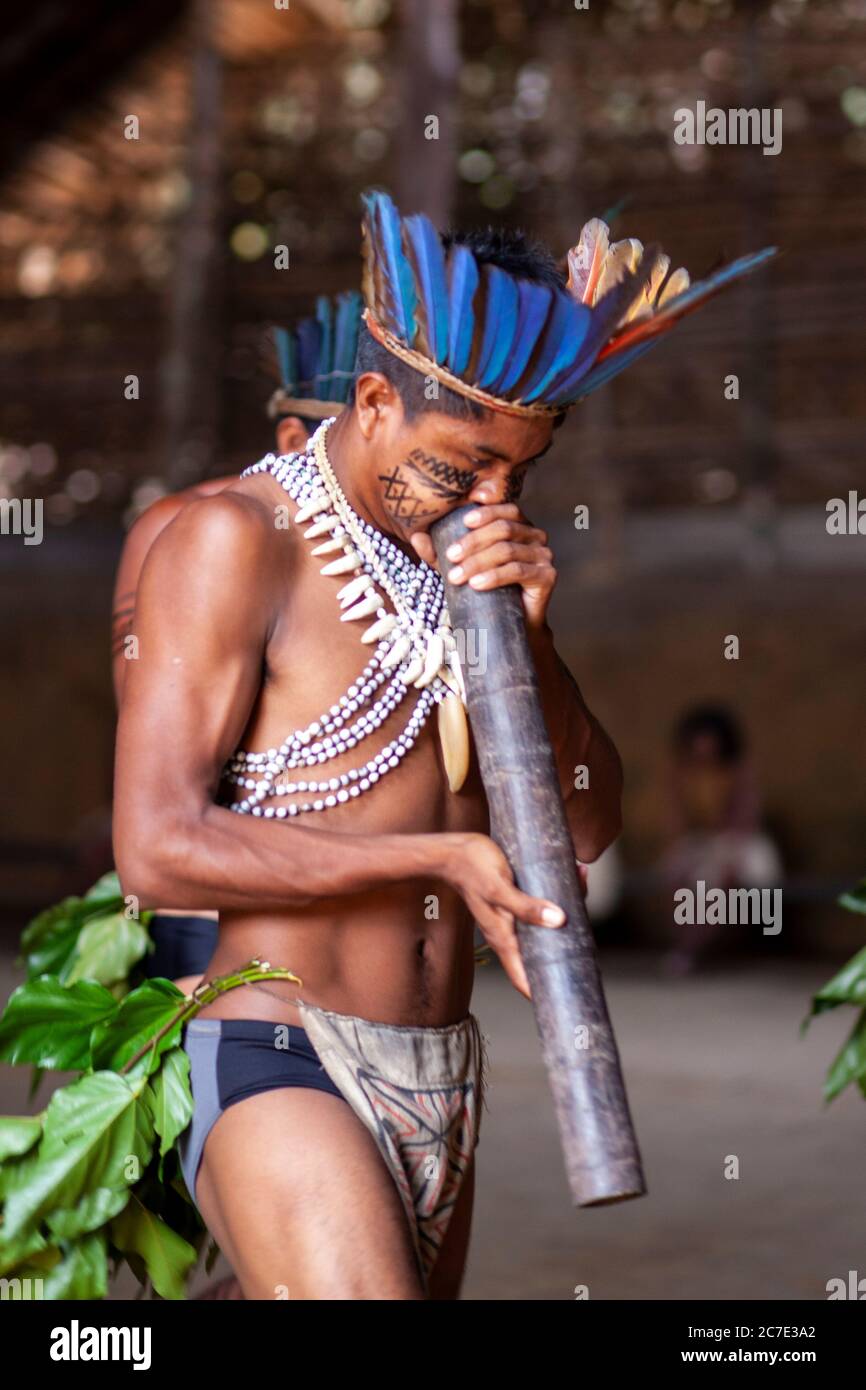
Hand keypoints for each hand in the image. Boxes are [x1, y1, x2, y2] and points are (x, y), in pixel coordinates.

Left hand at [411, 503, 555, 629]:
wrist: (514, 624)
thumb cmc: (489, 590)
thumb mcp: (460, 566)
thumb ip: (439, 551)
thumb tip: (416, 536)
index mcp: (519, 525)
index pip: (506, 509)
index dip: (485, 513)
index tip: (462, 522)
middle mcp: (536, 536)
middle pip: (504, 529)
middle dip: (473, 542)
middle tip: (451, 557)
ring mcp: (544, 555)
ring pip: (507, 550)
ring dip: (478, 562)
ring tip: (456, 577)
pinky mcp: (547, 576)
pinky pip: (518, 571)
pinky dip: (494, 576)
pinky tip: (477, 584)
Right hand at [438, 831, 566, 998]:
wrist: (452, 850)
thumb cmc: (471, 869)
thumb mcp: (499, 888)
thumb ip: (525, 906)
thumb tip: (558, 920)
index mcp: (502, 937)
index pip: (522, 977)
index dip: (540, 993)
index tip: (562, 999)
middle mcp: (508, 932)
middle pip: (539, 952)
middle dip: (565, 948)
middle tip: (589, 939)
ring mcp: (511, 917)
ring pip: (544, 926)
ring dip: (566, 913)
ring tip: (581, 886)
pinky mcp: (515, 900)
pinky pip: (540, 906)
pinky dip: (556, 896)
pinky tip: (570, 876)